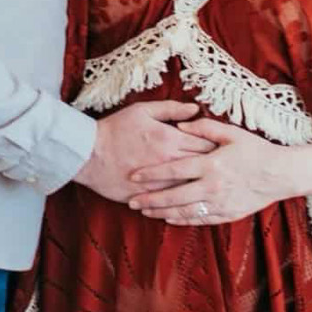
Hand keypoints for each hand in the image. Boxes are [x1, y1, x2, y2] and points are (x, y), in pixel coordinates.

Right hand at [76, 101, 213, 203]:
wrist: (88, 153)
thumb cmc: (115, 129)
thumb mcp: (143, 110)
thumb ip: (172, 109)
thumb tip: (195, 109)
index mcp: (170, 139)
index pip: (206, 145)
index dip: (217, 148)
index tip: (223, 150)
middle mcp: (168, 162)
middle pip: (203, 168)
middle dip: (214, 168)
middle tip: (223, 170)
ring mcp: (158, 182)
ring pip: (190, 188)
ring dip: (201, 187)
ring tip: (210, 186)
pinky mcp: (147, 196)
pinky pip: (170, 202)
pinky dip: (181, 201)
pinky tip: (189, 200)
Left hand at [126, 118, 292, 224]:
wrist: (281, 174)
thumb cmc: (256, 151)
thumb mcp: (232, 133)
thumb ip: (204, 127)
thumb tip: (179, 124)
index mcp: (211, 164)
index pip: (174, 170)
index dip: (151, 174)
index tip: (134, 176)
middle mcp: (212, 186)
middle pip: (173, 196)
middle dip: (150, 199)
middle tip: (131, 201)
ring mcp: (219, 203)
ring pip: (183, 211)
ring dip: (161, 212)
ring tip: (144, 211)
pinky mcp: (226, 214)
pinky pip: (199, 219)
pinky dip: (181, 220)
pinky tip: (168, 218)